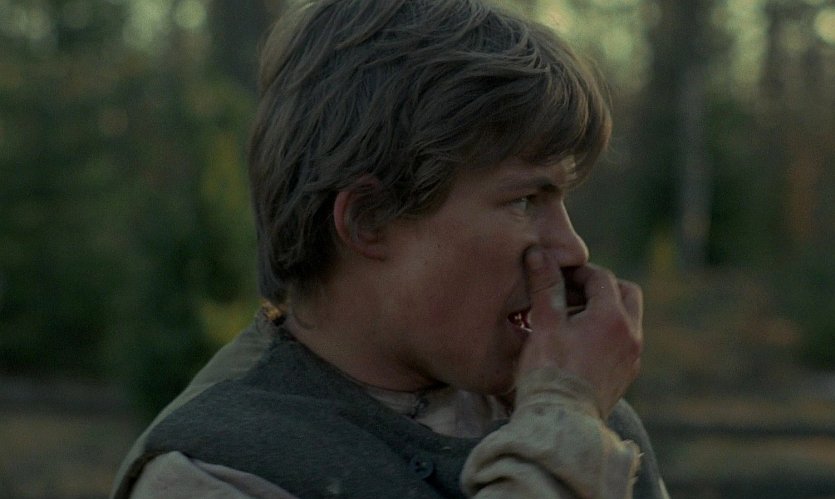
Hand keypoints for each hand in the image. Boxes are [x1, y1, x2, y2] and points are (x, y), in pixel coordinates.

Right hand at [516, 246, 642, 417]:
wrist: (561, 422)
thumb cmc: (550, 372)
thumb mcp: (545, 324)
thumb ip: (545, 286)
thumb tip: (538, 252)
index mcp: (613, 317)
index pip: (601, 277)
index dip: (577, 271)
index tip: (555, 275)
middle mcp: (631, 335)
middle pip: (626, 292)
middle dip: (600, 287)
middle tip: (570, 292)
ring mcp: (632, 357)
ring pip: (627, 317)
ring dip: (604, 309)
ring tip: (570, 318)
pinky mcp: (626, 375)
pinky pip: (623, 341)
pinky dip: (606, 331)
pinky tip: (578, 342)